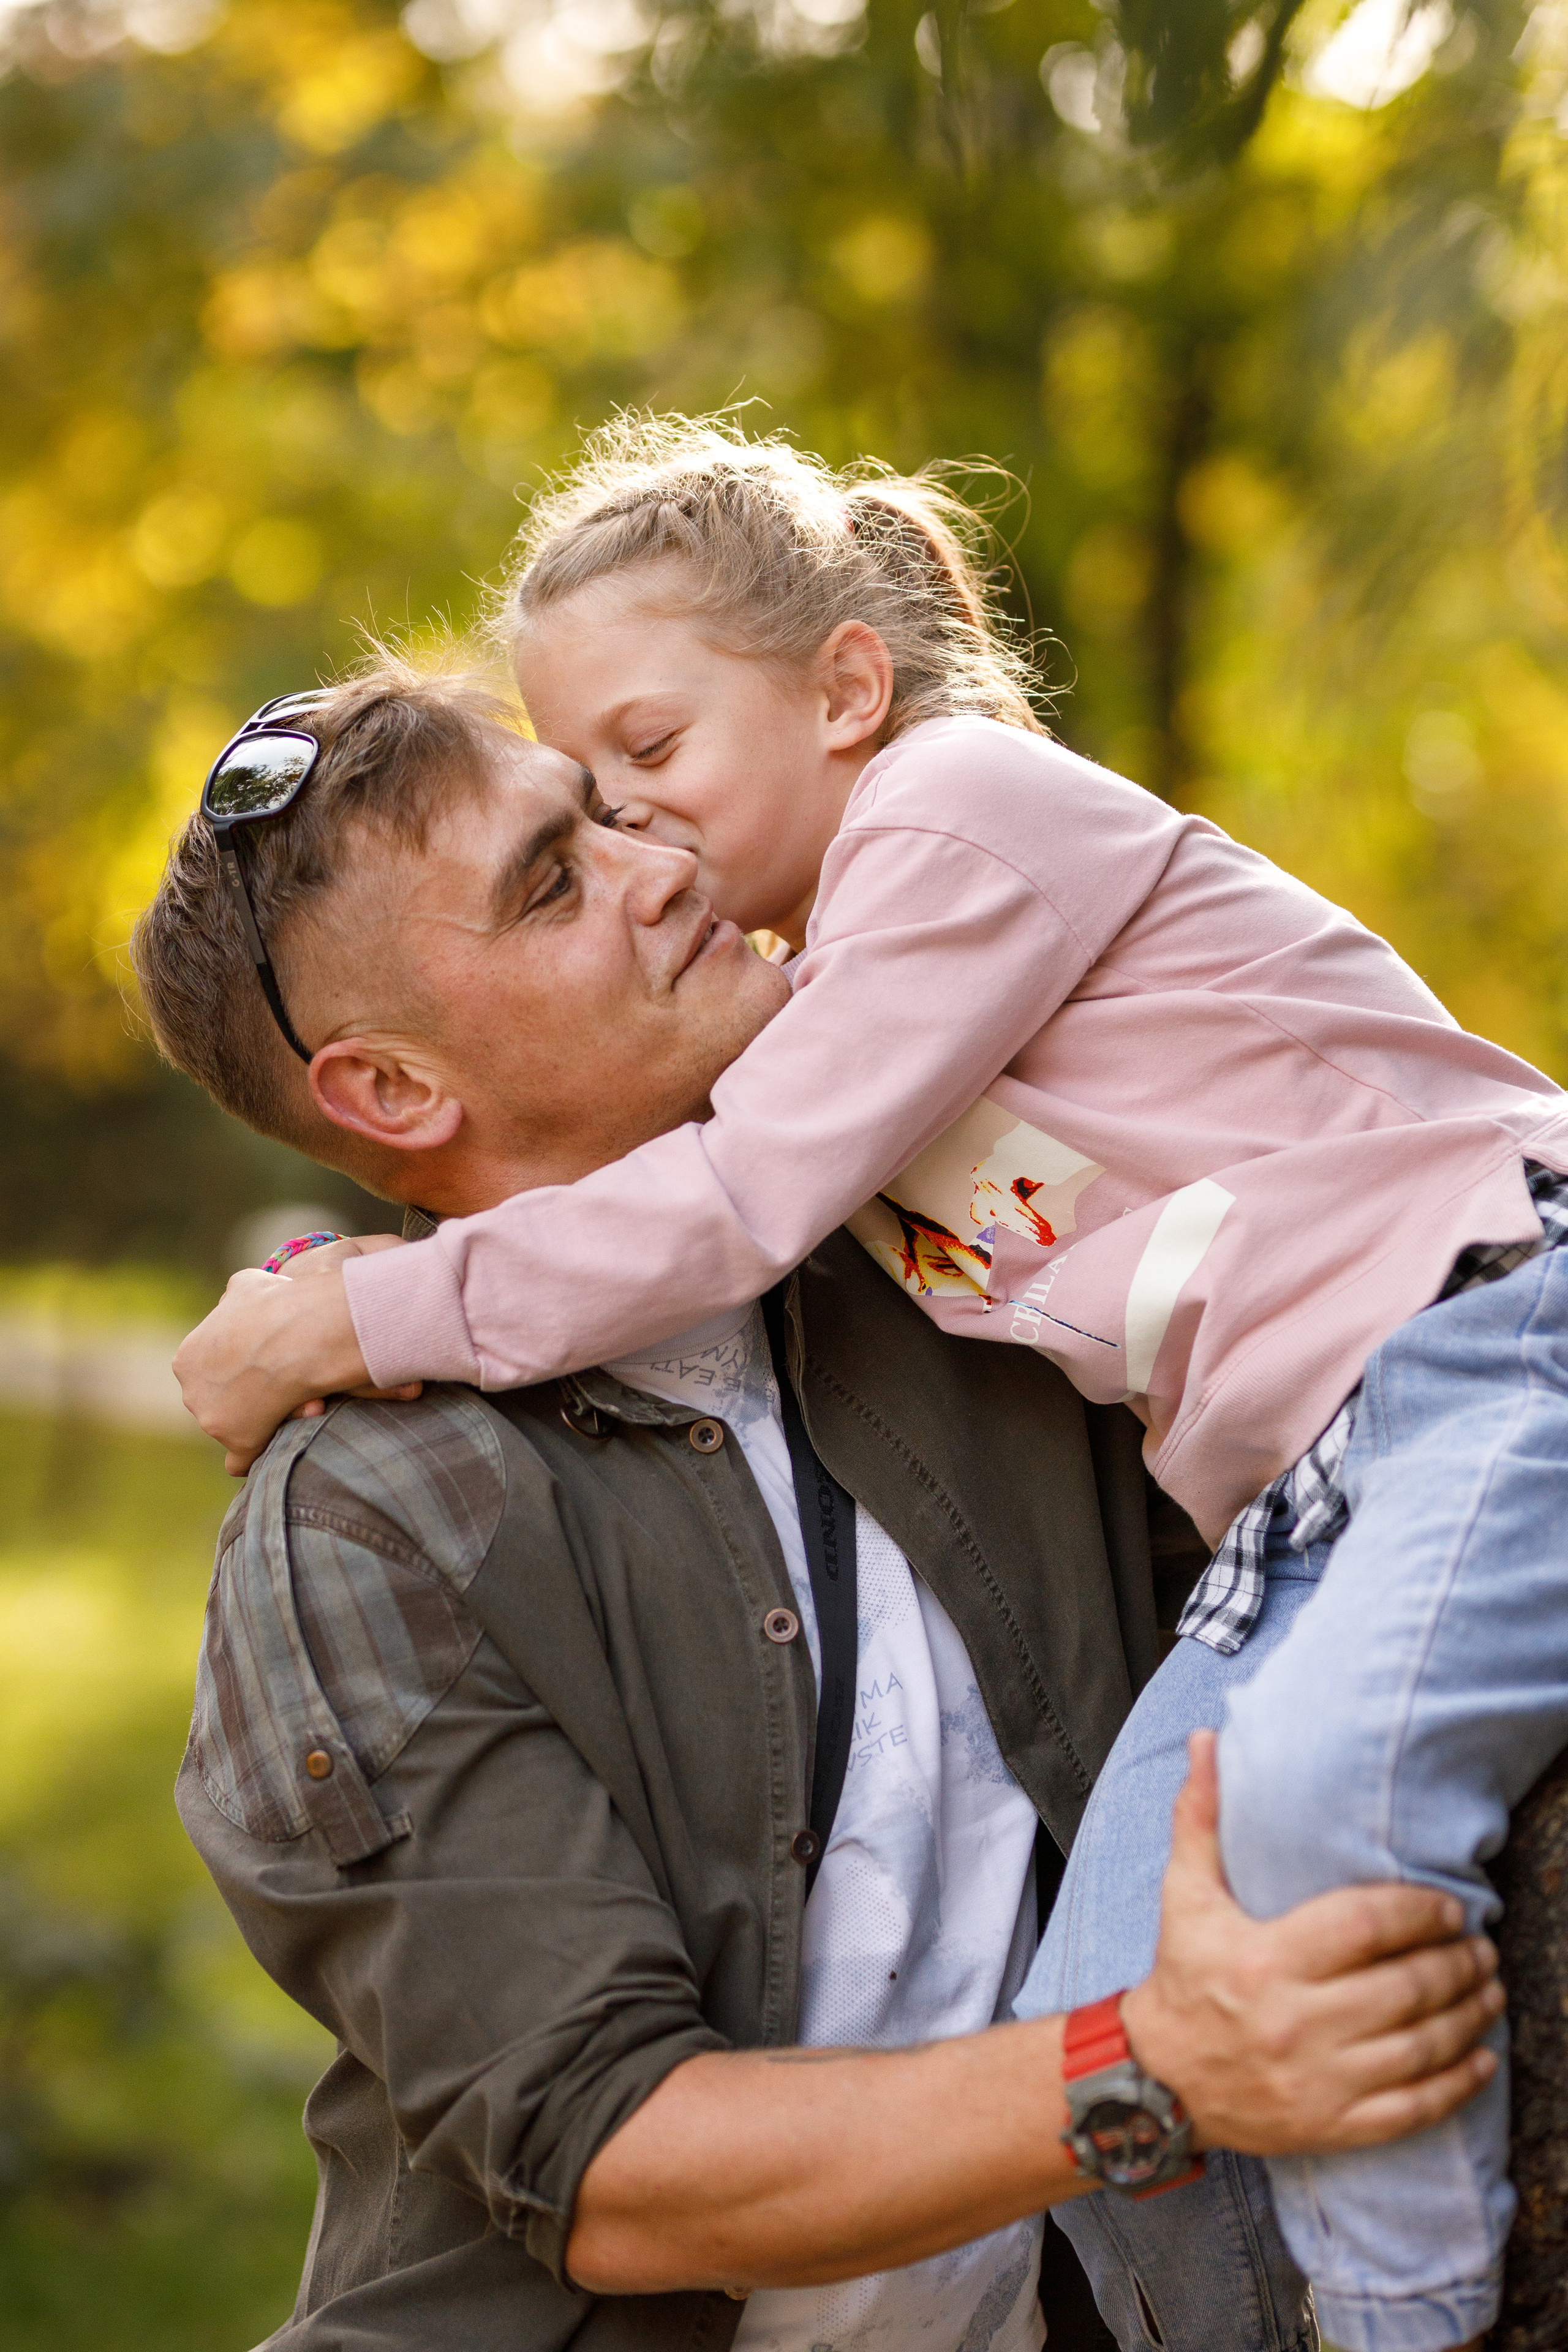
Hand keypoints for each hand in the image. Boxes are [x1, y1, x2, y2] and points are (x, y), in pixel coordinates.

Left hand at [174, 1235, 419, 1474]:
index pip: (212, 1370)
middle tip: (288, 1385)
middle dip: (250, 1396)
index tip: (269, 1362)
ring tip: (303, 1404)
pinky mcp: (237, 1442)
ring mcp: (210, 1420)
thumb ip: (236, 1299)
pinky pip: (239, 1461)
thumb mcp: (247, 1285)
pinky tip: (272, 1447)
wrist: (297, 1335)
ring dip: (263, 1419)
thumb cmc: (277, 1306)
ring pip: (235, 1426)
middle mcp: (191, 1391)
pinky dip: (252, 1457)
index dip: (242, 1368)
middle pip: (220, 1400)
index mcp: (188, 1357)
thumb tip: (235, 1303)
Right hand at [1122, 1732, 1500, 2156]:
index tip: (1450, 1909)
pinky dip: (1456, 2084)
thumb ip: (1201, 1815)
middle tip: (1484, 1947)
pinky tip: (1481, 2057)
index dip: (1417, 1915)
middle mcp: (1293, 2022)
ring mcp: (1316, 2080)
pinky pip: (1411, 2109)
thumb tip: (1207, 1740)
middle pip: (1402, 1989)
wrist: (1159, 2081)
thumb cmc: (1183, 1975)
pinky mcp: (1330, 2125)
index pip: (1363, 1927)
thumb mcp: (1184, 1892)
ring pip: (1416, 2048)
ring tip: (1491, 1989)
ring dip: (1467, 2017)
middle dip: (1456, 1965)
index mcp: (1264, 1959)